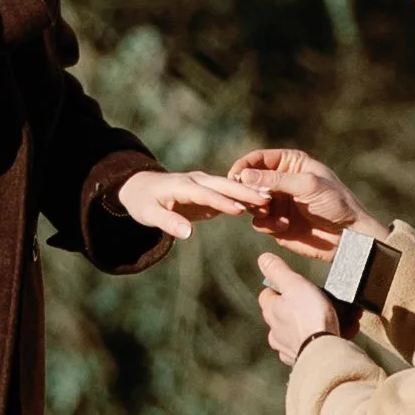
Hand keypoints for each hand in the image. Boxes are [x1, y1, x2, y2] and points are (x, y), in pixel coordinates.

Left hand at [115, 165, 265, 243]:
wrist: (143, 188)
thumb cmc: (144, 202)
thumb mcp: (149, 214)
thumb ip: (168, 223)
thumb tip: (187, 234)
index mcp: (181, 185)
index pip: (204, 193)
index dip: (222, 201)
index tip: (241, 209)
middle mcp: (196, 180)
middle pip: (223, 185)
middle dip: (245, 191)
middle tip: (267, 199)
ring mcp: (205, 183)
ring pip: (230, 186)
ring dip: (250, 192)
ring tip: (271, 201)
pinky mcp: (211, 190)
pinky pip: (230, 193)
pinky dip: (246, 198)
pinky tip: (263, 206)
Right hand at [229, 145, 381, 261]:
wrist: (348, 235)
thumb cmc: (335, 203)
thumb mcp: (308, 185)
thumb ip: (276, 180)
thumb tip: (244, 175)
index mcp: (290, 163)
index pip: (258, 159)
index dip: (244, 166)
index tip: (235, 177)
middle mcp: (281, 182)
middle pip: (249, 181)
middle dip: (247, 191)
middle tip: (256, 201)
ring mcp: (277, 203)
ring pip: (250, 203)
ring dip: (256, 209)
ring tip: (269, 213)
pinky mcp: (276, 224)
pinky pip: (259, 223)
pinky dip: (266, 225)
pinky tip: (283, 226)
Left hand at [258, 250, 334, 364]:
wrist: (324, 353)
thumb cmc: (309, 317)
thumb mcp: (295, 285)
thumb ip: (279, 271)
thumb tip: (263, 259)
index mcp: (271, 312)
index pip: (267, 295)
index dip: (279, 288)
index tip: (293, 284)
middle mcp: (275, 332)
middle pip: (283, 315)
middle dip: (299, 308)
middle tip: (319, 301)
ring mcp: (288, 348)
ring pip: (299, 332)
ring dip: (313, 325)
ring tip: (335, 318)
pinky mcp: (303, 361)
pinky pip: (312, 347)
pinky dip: (322, 340)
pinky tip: (336, 334)